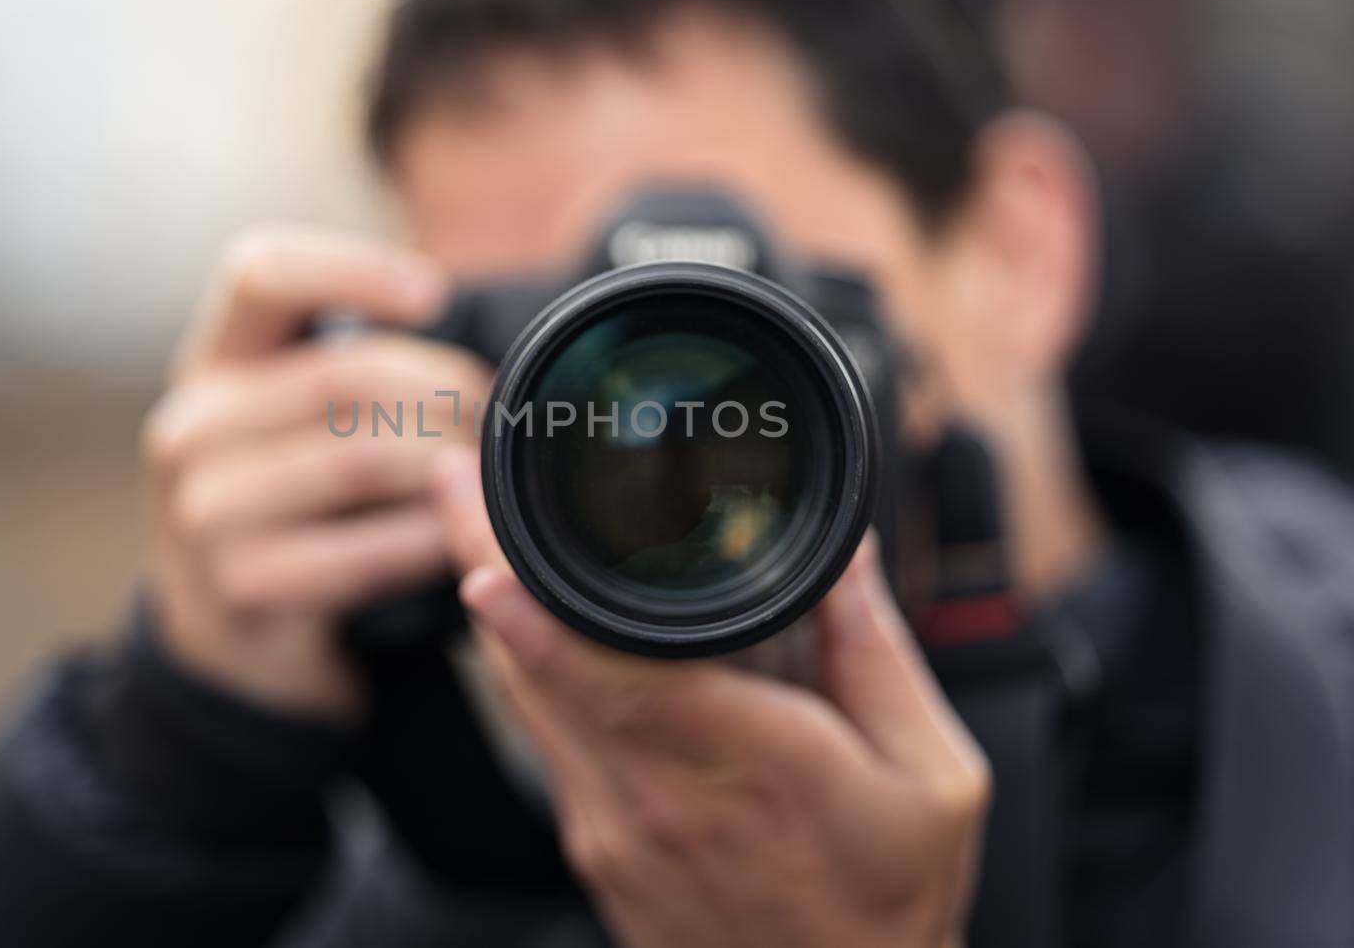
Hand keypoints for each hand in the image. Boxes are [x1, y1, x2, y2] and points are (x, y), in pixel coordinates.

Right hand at [142, 230, 490, 717]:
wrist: (234, 651)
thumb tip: (485, 355)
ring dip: (450, 468)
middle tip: (498, 420)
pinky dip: (433, 540)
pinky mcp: (242, 587)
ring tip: (487, 479)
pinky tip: (457, 542)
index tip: (431, 292)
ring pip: (365, 456)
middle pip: (346, 372)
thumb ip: (358, 373)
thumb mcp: (299, 425)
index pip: (260, 273)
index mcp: (210, 366)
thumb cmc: (296, 512)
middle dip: (446, 391)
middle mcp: (190, 427)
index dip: (351, 268)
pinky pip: (371, 547)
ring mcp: (205, 511)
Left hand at [434, 450, 989, 947]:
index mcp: (749, 771)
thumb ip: (881, 659)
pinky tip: (533, 624)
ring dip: (498, 615)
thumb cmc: (887, 905)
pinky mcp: (597, 848)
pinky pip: (551, 741)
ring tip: (473, 524)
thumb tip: (849, 557)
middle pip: (543, 676)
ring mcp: (613, 831)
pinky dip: (532, 670)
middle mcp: (657, 802)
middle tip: (454, 481)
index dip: (543, 629)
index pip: (623, 689)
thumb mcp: (931, 780)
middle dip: (486, 567)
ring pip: (532, 705)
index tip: (484, 570)